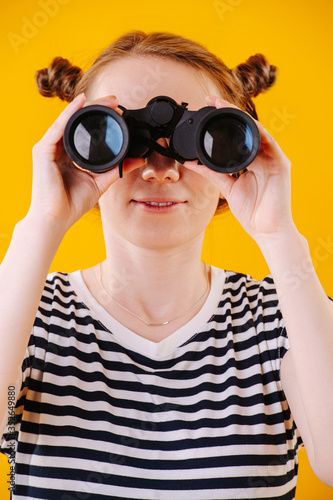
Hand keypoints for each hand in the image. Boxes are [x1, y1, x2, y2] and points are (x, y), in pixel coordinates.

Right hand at [28, 94, 144, 232]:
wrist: (56, 219)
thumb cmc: (72, 203)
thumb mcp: (101, 182)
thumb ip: (117, 169)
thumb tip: (138, 159)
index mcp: (69, 154)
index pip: (85, 130)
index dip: (101, 118)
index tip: (119, 112)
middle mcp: (58, 148)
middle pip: (77, 121)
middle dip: (97, 108)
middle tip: (116, 101)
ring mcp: (49, 148)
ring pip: (69, 119)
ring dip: (88, 107)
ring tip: (107, 100)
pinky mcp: (42, 150)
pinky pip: (58, 127)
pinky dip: (70, 113)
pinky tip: (82, 102)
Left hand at [184, 96, 295, 243]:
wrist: (266, 230)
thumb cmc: (251, 212)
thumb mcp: (226, 188)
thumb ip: (210, 172)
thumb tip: (191, 162)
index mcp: (251, 161)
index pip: (236, 135)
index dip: (222, 121)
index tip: (205, 108)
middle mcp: (263, 156)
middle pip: (246, 128)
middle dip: (229, 112)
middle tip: (211, 99)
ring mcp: (273, 158)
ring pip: (257, 131)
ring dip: (241, 117)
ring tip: (224, 105)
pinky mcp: (282, 164)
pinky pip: (270, 143)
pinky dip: (257, 132)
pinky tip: (246, 123)